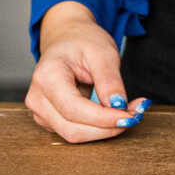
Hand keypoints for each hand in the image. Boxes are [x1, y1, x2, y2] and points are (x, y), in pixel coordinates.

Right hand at [24, 2, 147, 142]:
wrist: (66, 39)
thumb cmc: (82, 41)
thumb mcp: (102, 52)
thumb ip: (109, 80)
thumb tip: (118, 106)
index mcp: (47, 77)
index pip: (73, 109)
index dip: (103, 119)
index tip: (131, 117)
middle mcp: (37, 98)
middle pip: (73, 128)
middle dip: (108, 127)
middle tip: (137, 113)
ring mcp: (40, 111)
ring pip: (74, 134)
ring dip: (105, 129)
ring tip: (129, 111)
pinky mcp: (49, 119)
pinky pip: (75, 130)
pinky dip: (98, 127)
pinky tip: (114, 112)